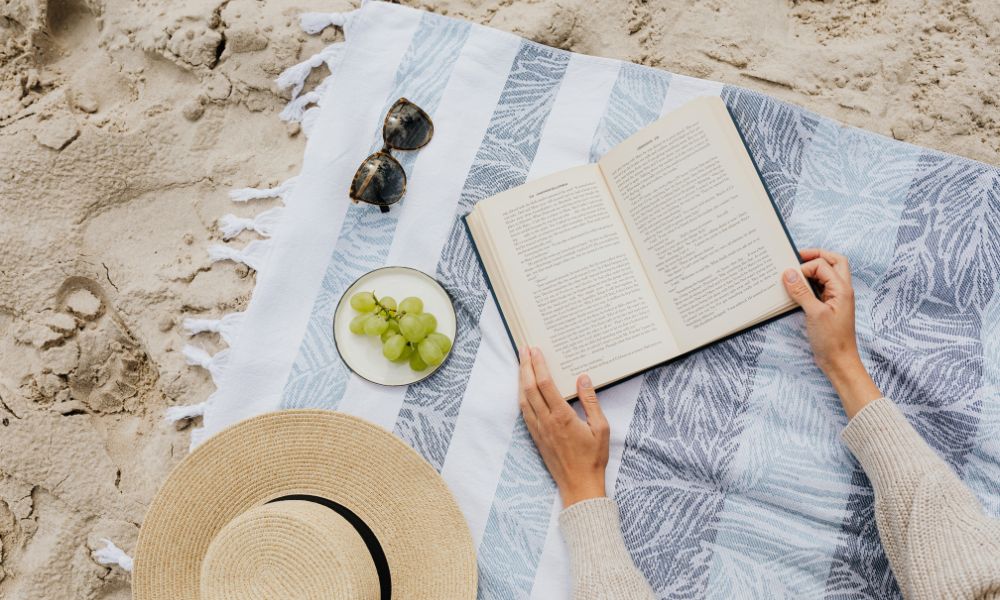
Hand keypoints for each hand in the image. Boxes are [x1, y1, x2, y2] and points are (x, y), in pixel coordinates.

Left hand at [518, 346, 608, 507]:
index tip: (535, 350)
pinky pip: (524, 412)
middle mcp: (546, 421)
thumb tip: (583, 378)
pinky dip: (521, 396)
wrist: (579, 485)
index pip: (545, 384)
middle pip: (529, 388)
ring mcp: (538, 429)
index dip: (538, 365)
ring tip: (520, 363)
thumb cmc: (593, 458)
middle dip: (525, 366)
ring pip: (523, 399)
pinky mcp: (536, 436)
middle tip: (523, 349)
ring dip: (520, 379)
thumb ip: (591, 401)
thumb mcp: (600, 428)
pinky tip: (522, 389)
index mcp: (562, 417)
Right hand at [782, 248, 881, 417]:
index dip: (805, 267)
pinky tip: (796, 290)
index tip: (790, 276)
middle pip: (834, 262)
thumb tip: (788, 273)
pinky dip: (809, 284)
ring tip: (795, 272)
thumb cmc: (831, 340)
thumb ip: (801, 291)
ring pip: (827, 274)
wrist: (839, 362)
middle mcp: (841, 290)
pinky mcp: (828, 307)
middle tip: (797, 257)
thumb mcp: (814, 313)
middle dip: (816, 256)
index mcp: (842, 289)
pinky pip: (820, 288)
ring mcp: (835, 298)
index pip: (822, 265)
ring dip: (813, 270)